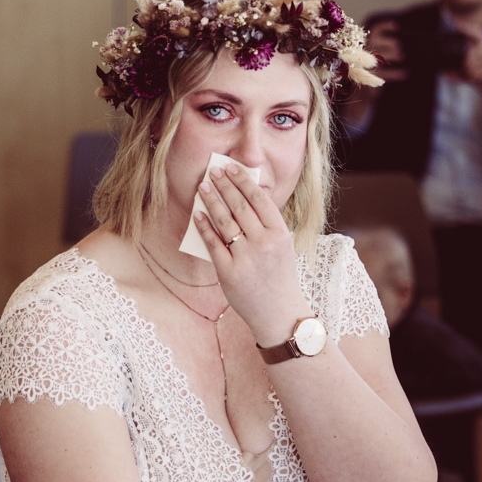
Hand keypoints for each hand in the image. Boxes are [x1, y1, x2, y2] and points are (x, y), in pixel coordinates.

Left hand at [192, 166, 312, 347]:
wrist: (278, 313)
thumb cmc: (280, 277)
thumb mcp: (283, 246)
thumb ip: (267, 224)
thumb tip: (244, 197)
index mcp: (280, 234)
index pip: (260, 199)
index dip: (243, 181)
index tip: (232, 168)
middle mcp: (264, 243)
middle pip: (240, 206)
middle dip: (225, 186)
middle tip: (213, 172)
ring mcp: (246, 258)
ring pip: (225, 221)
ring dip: (212, 201)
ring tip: (203, 187)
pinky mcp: (229, 272)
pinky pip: (213, 243)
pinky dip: (204, 226)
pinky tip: (198, 214)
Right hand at [338, 18, 404, 127]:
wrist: (359, 96)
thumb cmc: (368, 74)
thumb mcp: (373, 60)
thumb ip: (382, 50)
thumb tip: (400, 44)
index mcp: (360, 45)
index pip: (371, 31)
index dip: (384, 26)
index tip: (397, 26)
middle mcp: (358, 53)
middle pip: (373, 42)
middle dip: (388, 43)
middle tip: (400, 48)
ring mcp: (361, 67)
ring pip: (376, 56)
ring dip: (391, 54)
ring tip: (401, 56)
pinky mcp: (365, 80)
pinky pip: (382, 74)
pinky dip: (395, 73)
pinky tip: (405, 73)